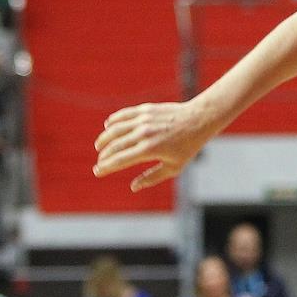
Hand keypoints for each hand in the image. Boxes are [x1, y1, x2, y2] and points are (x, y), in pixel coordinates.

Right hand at [94, 101, 213, 190]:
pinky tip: (108, 126)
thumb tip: (133, 187)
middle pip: (114, 146)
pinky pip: (124, 114)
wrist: (199, 119)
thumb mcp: (174, 167)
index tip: (97, 172)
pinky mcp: (146, 109)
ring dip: (104, 138)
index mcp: (149, 150)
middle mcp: (143, 133)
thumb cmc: (188, 145)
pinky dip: (114, 120)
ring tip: (99, 146)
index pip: (119, 160)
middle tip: (99, 162)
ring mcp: (144, 120)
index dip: (105, 167)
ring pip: (115, 129)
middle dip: (103, 156)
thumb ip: (152, 177)